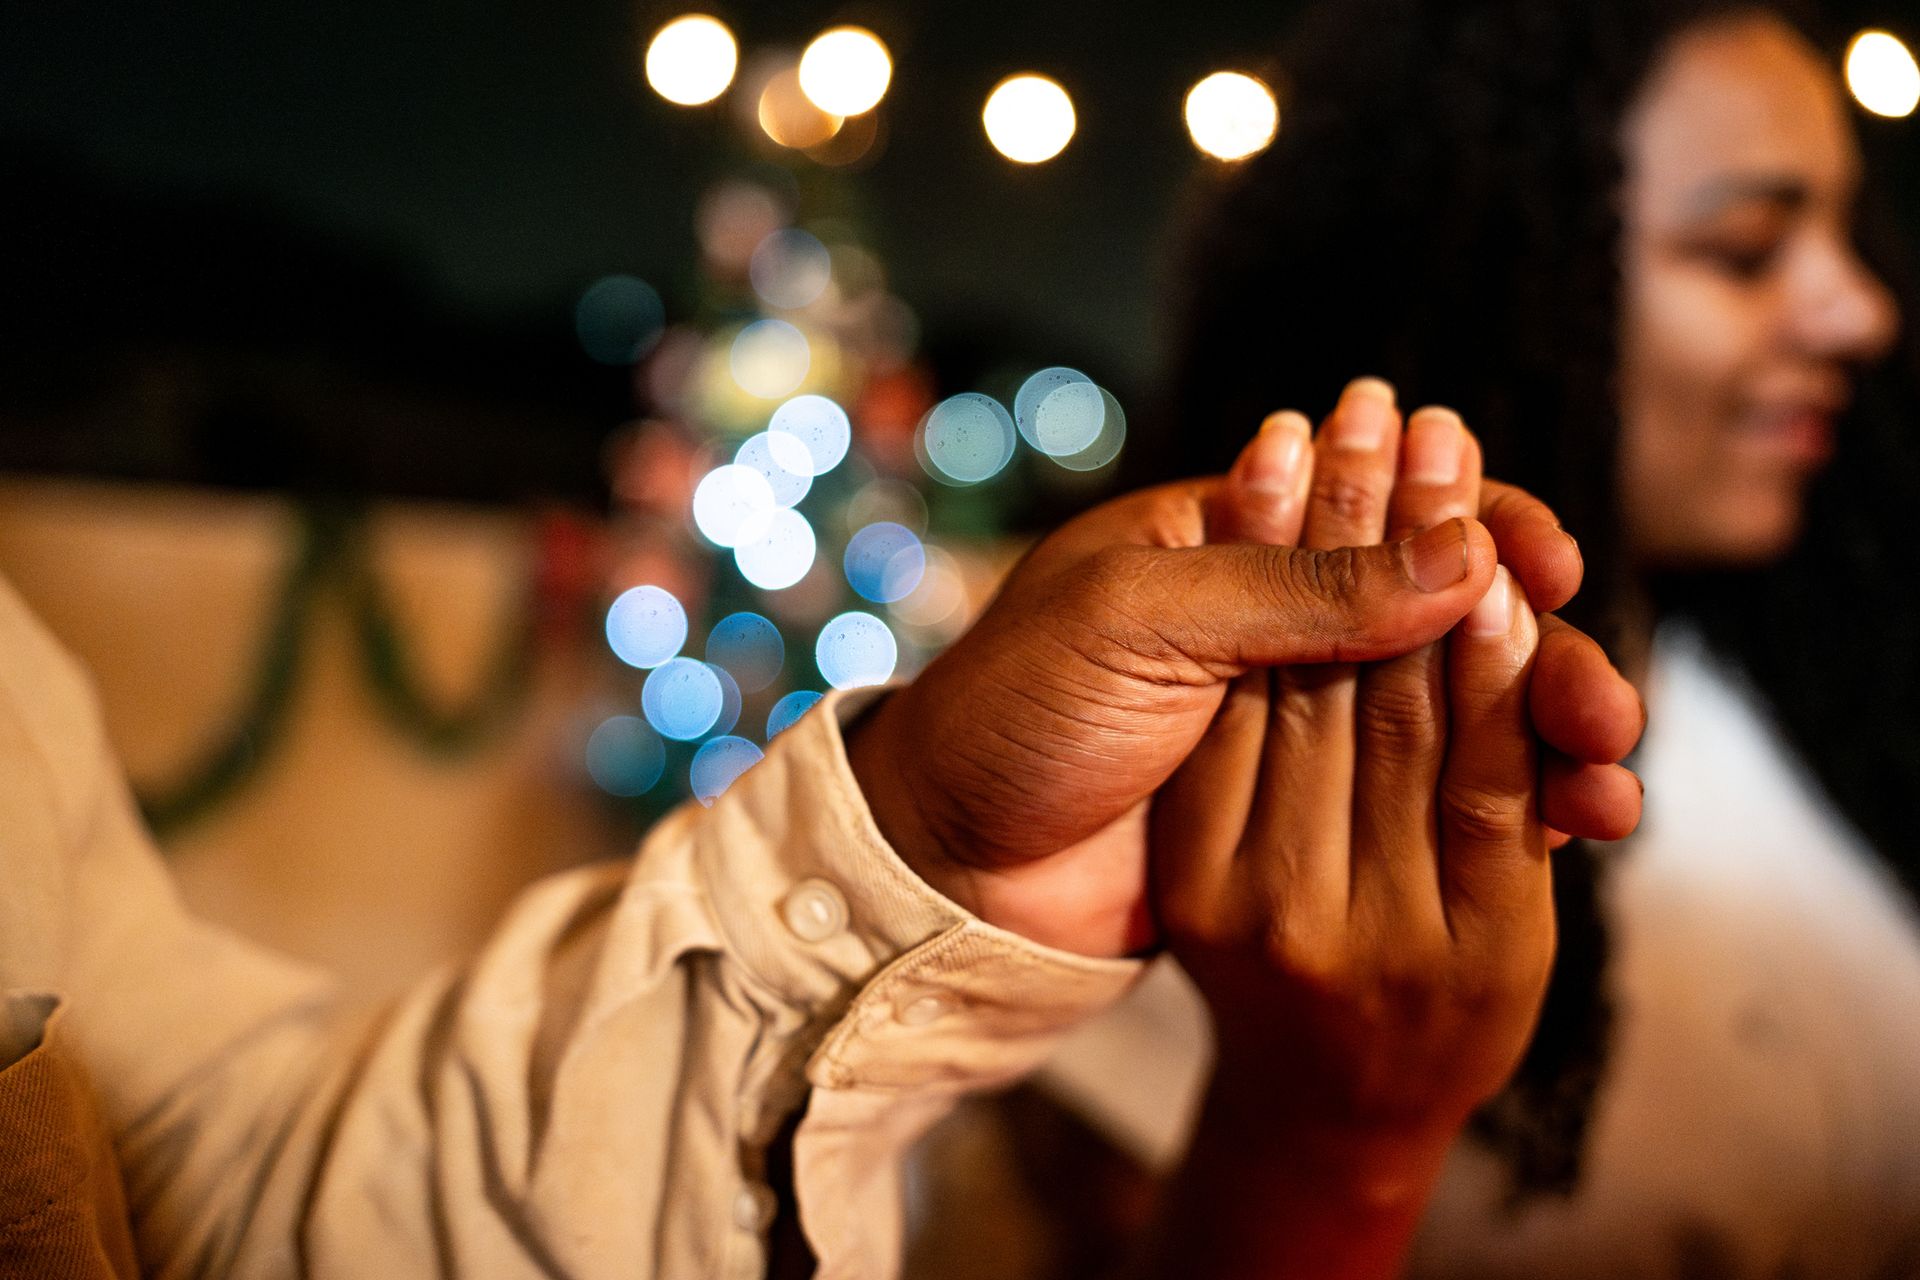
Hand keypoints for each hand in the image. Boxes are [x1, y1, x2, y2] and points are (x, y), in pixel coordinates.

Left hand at [847, 379, 1638, 956]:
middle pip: (1435, 609)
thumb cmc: (1017, 710)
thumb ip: (1297, 585)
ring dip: (1532, 732)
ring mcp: (1288, 718)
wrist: (946, 861)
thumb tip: (1466, 549)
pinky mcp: (1293, 809)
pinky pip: (1412, 793)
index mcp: (1227, 535)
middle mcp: (1269, 616)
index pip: (1382, 507)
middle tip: (1602, 699)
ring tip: (1607, 778)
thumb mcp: (1145, 621)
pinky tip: (1565, 829)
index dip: (1478, 529)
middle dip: (1530, 645)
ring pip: (1440, 706)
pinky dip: (1490, 804)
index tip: (1553, 570)